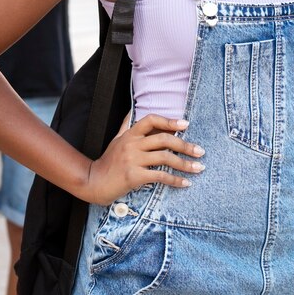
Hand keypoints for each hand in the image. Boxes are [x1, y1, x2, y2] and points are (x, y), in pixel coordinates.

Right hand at [82, 115, 205, 205]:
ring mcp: (132, 160)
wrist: (93, 182)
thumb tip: (131, 111)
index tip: (186, 124)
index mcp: (130, 134)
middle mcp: (132, 144)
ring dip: (185, 164)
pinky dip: (175, 180)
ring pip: (165, 158)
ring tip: (198, 168)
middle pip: (163, 139)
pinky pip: (160, 176)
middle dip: (185, 145)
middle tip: (200, 151)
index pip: (151, 120)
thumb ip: (126, 126)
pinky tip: (185, 183)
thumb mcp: (116, 140)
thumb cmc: (108, 161)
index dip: (169, 120)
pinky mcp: (134, 176)